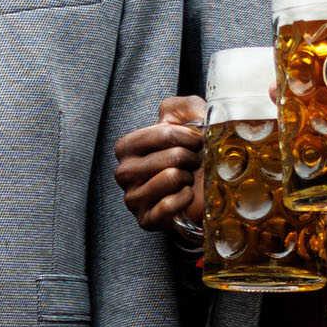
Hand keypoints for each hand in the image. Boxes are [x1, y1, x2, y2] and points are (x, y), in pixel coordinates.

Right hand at [114, 100, 205, 230]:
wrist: (202, 193)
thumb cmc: (192, 155)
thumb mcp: (190, 120)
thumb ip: (181, 107)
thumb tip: (168, 114)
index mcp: (127, 147)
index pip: (161, 133)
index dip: (187, 136)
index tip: (197, 141)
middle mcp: (124, 172)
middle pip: (170, 157)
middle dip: (191, 158)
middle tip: (193, 163)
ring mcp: (133, 198)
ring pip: (170, 178)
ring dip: (188, 177)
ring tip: (187, 179)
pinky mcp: (145, 220)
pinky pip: (168, 206)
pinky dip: (184, 199)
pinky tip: (185, 196)